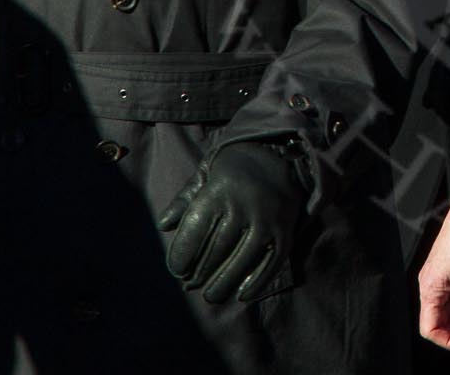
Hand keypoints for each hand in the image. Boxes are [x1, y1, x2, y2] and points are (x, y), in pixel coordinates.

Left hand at [156, 140, 307, 302]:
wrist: (281, 153)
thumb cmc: (235, 166)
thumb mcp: (206, 173)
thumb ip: (185, 200)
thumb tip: (163, 226)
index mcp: (219, 190)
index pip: (194, 232)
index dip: (182, 256)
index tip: (177, 270)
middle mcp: (244, 205)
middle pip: (217, 250)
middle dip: (200, 273)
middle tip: (190, 286)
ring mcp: (267, 219)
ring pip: (242, 260)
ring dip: (224, 283)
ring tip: (211, 296)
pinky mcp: (286, 230)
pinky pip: (272, 262)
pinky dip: (258, 281)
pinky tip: (243, 294)